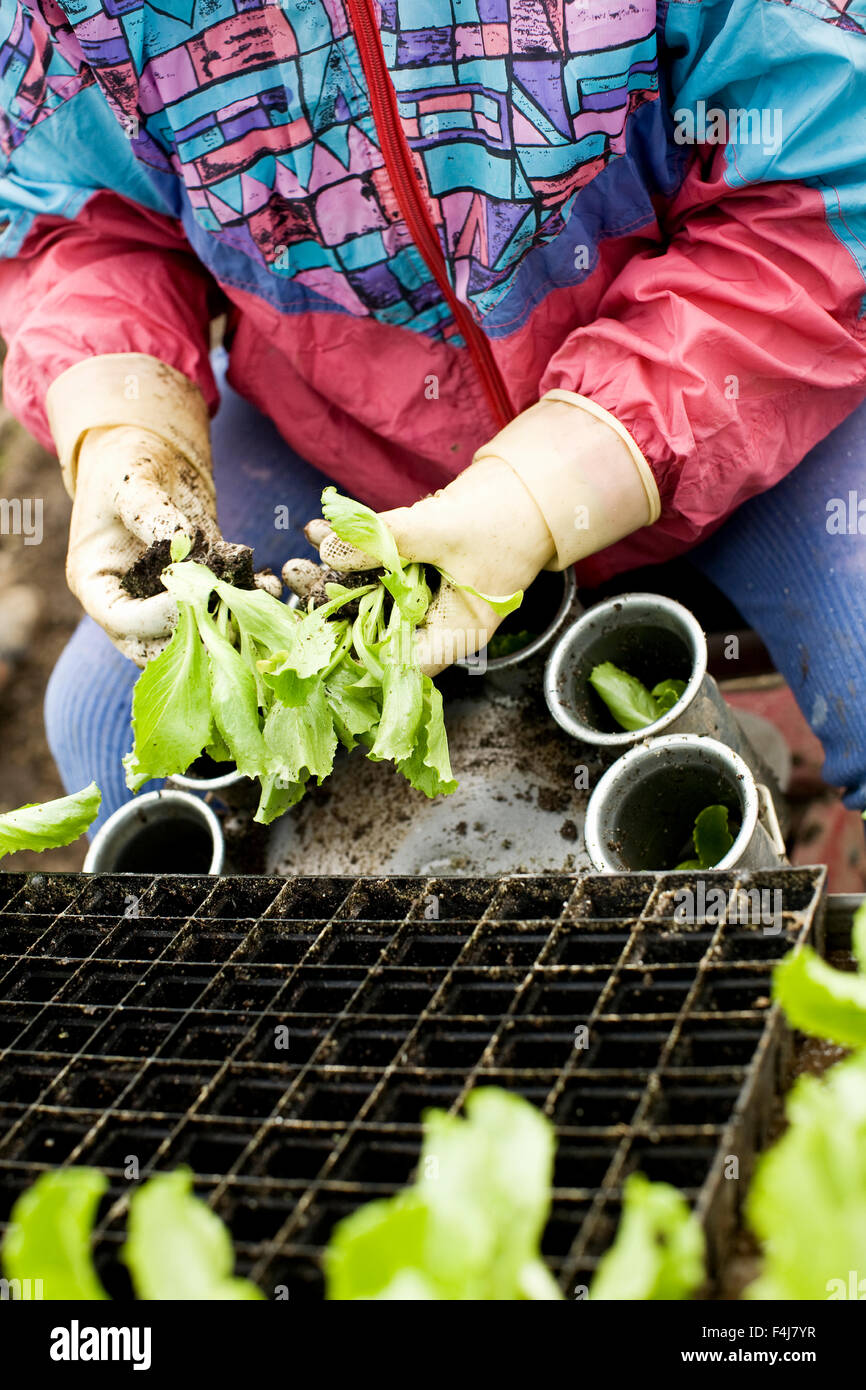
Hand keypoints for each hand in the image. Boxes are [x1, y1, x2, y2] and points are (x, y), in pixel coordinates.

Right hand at [47, 355, 277, 664]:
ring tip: (258, 608)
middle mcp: (129, 605)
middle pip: (158, 648)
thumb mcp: (132, 484)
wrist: (149, 457)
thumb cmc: (126, 466)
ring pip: (194, 639)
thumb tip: (183, 543)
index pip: (122, 621)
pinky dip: (245, 606)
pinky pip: (222, 611)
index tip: (191, 598)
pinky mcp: (200, 593)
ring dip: (227, 629)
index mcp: (97, 585)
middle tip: (233, 623)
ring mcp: (164, 605)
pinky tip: (269, 589)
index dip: (156, 618)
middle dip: (197, 642)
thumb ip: (152, 515)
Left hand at [284, 391, 659, 674]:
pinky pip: (376, 572)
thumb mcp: (444, 529)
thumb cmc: (505, 519)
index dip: (355, 656)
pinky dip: (351, 554)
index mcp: (456, 635)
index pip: (399, 665)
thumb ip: (389, 538)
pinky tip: (319, 533)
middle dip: (330, 606)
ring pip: (369, 598)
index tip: (314, 636)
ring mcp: (426, 600)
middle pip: (374, 631)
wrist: (530, 489)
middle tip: (293, 579)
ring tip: (295, 557)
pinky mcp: (416, 574)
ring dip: (333, 576)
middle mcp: (437, 625)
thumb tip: (332, 547)